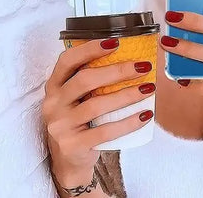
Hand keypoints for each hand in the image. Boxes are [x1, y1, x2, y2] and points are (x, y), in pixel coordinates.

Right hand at [41, 38, 155, 184]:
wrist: (69, 159)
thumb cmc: (80, 118)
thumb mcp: (78, 97)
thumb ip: (93, 78)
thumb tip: (131, 56)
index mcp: (55, 85)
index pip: (68, 60)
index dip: (90, 48)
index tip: (116, 42)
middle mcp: (53, 103)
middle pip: (85, 80)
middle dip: (117, 71)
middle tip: (143, 67)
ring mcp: (60, 125)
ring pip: (96, 105)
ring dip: (127, 95)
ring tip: (149, 88)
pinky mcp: (73, 145)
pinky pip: (105, 132)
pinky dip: (128, 123)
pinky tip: (145, 115)